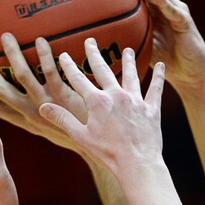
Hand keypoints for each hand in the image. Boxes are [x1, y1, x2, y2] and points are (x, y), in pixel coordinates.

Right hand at [0, 35, 87, 148]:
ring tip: (6, 37)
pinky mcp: (66, 97)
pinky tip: (41, 40)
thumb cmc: (91, 140)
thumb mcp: (66, 130)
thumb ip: (54, 116)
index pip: (3, 111)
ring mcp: (49, 104)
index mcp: (33, 123)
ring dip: (13, 55)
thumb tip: (47, 102)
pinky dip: (44, 55)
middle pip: (4, 92)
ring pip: (23, 76)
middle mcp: (36, 114)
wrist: (113, 150)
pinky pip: (51, 72)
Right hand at [39, 41, 164, 177]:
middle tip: (90, 41)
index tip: (63, 55)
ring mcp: (135, 100)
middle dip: (94, 54)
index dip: (69, 66)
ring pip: (131, 75)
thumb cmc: (108, 153)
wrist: (137, 163)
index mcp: (97, 102)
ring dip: (128, 61)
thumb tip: (43, 106)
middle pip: (103, 69)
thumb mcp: (81, 137)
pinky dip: (159, 76)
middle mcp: (116, 95)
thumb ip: (62, 119)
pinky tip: (161, 65)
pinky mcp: (151, 108)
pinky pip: (156, 88)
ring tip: (127, 50)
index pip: (78, 79)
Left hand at [109, 0, 204, 92]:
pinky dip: (165, 3)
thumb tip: (100, 39)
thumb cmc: (166, 60)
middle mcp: (164, 2)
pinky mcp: (185, 21)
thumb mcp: (141, 46)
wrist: (191, 73)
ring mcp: (175, 9)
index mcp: (152, 7)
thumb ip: (126, 37)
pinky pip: (173, 11)